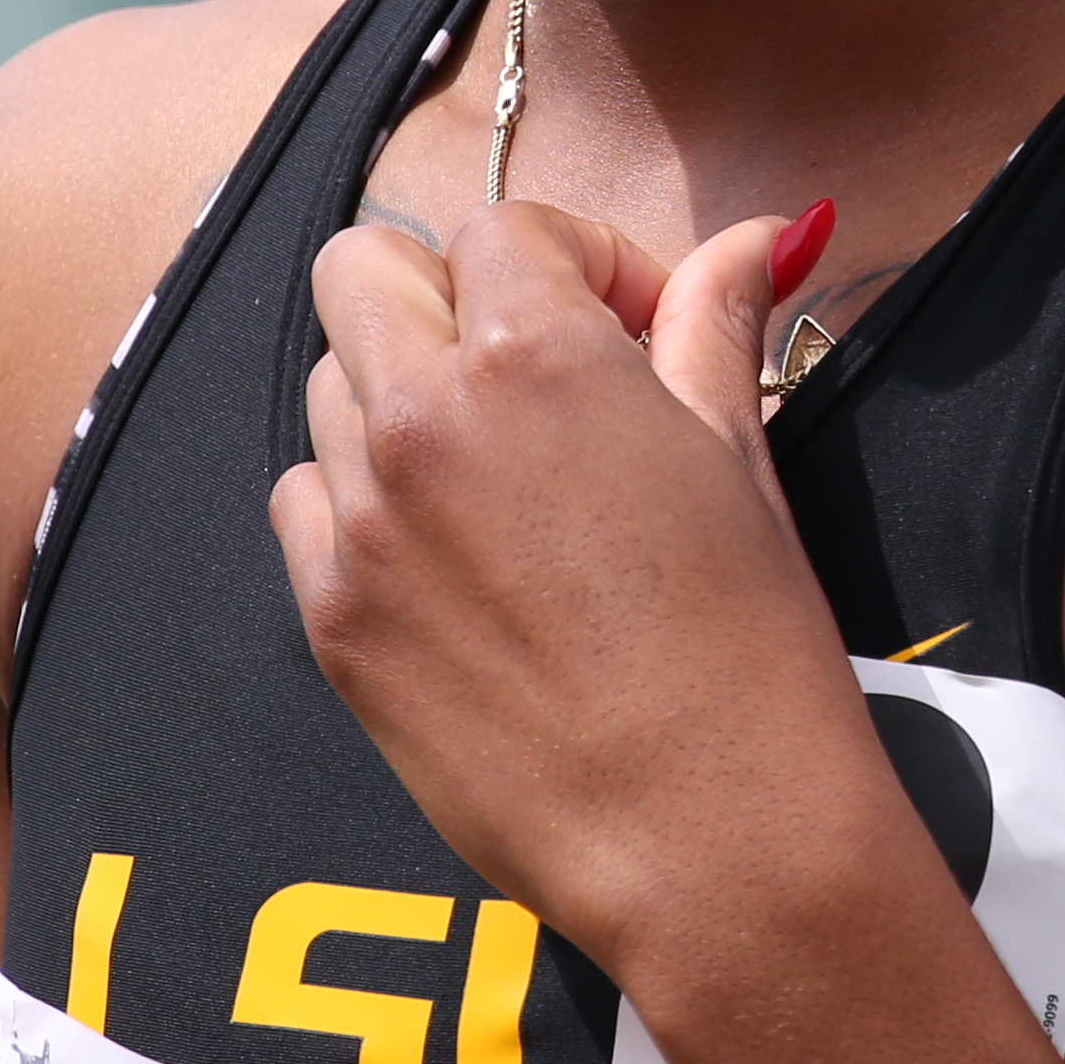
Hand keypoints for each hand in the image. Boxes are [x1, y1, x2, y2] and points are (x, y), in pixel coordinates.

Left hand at [273, 200, 904, 984]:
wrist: (709, 836)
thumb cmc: (749, 646)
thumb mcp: (741, 458)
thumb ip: (716, 323)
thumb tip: (760, 234)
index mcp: (534, 356)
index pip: (500, 227)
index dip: (576, 259)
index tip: (632, 322)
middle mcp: (424, 419)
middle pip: (362, 269)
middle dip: (447, 291)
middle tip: (535, 366)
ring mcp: (362, 521)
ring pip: (330, 385)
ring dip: (402, 396)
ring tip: (500, 475)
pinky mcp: (331, 618)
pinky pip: (304, 501)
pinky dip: (361, 502)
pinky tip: (452, 558)